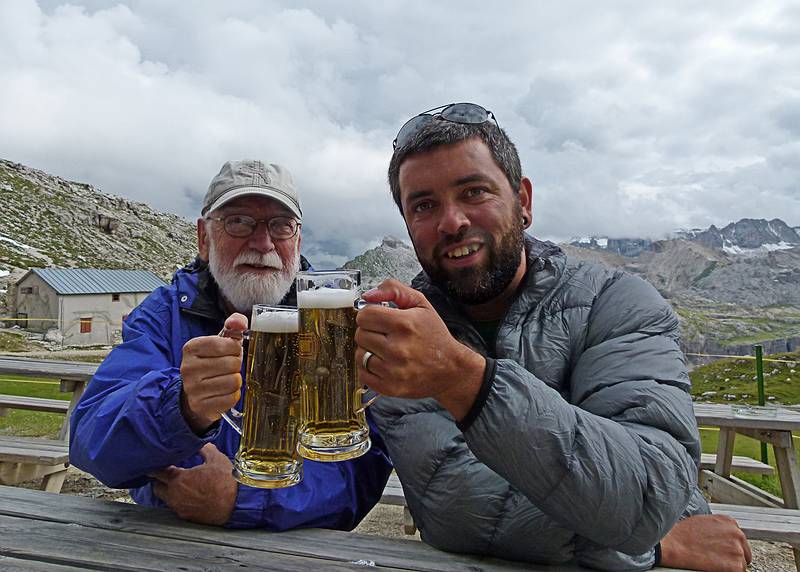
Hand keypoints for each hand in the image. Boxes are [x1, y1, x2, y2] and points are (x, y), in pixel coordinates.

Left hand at [150, 443, 237, 525]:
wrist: (235, 505)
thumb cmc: (226, 482)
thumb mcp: (217, 459)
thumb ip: (205, 449)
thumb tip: (200, 443)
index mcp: (179, 478)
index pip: (156, 471)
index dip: (157, 465)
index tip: (161, 461)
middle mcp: (174, 494)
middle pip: (156, 486)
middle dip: (160, 478)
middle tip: (168, 472)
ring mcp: (178, 507)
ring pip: (164, 498)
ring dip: (168, 490)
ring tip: (179, 483)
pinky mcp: (185, 516)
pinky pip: (175, 506)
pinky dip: (178, 499)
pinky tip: (188, 494)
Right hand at [180, 313, 246, 432]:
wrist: (195, 393)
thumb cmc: (212, 362)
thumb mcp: (220, 341)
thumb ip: (233, 326)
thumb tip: (240, 322)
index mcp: (191, 347)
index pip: (225, 344)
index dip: (234, 348)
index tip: (230, 351)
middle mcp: (188, 367)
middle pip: (232, 363)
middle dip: (236, 364)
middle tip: (228, 367)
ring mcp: (192, 388)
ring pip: (233, 381)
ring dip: (235, 380)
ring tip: (225, 378)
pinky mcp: (201, 405)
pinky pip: (232, 397)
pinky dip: (233, 394)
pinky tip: (223, 392)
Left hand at [356, 279, 485, 420]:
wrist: (450, 369)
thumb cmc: (434, 336)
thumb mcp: (421, 304)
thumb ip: (394, 290)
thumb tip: (368, 295)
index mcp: (404, 324)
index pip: (364, 316)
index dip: (369, 315)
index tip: (378, 318)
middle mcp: (398, 348)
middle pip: (360, 334)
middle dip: (370, 332)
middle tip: (384, 334)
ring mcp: (393, 370)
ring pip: (359, 354)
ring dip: (369, 350)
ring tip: (385, 349)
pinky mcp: (390, 387)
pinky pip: (362, 373)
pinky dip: (369, 368)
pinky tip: (383, 363)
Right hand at [660, 514, 751, 570]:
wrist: (674, 544)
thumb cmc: (682, 534)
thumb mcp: (703, 522)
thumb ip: (718, 528)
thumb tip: (721, 537)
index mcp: (729, 522)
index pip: (739, 539)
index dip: (729, 547)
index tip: (722, 551)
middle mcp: (737, 534)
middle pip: (744, 552)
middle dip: (732, 557)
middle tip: (717, 559)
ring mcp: (738, 550)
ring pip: (741, 564)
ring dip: (729, 565)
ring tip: (712, 562)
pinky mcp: (735, 566)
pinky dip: (726, 571)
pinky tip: (713, 567)